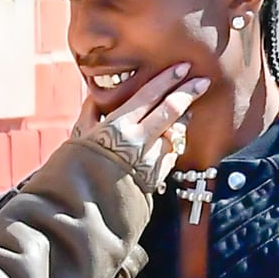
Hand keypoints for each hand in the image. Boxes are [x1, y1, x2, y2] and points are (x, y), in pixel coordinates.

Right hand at [74, 63, 207, 187]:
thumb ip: (90, 113)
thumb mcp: (78, 136)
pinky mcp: (155, 178)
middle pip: (170, 111)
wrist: (83, 210)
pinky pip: (169, 157)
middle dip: (188, 93)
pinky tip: (165, 145)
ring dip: (179, 124)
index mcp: (117, 126)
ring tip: (182, 116)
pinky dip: (169, 148)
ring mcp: (149, 161)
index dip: (168, 79)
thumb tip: (96, 96)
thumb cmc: (76, 170)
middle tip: (202, 81)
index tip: (183, 67)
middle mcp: (137, 141)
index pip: (149, 95)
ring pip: (174, 135)